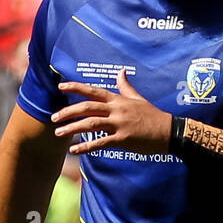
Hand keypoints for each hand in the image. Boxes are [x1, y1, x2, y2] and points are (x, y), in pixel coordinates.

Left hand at [51, 69, 172, 154]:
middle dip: (68, 112)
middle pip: (87, 107)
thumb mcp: (138, 98)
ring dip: (72, 128)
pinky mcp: (123, 140)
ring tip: (59, 133)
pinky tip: (74, 150)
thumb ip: (126, 86)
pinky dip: (86, 147)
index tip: (60, 86)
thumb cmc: (153, 115)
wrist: (169, 131)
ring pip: (91, 124)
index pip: (93, 91)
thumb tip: (121, 72)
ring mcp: (119, 124)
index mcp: (118, 99)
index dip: (75, 87)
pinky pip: (101, 143)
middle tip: (53, 117)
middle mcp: (116, 110)